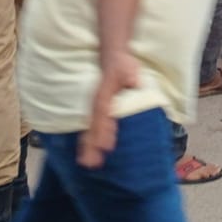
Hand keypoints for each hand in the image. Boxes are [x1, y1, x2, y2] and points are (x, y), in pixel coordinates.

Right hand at [79, 49, 143, 167]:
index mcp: (105, 97)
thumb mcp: (129, 69)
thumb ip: (130, 77)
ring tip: (87, 163)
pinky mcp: (96, 111)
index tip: (106, 147)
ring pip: (90, 129)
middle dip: (92, 145)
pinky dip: (88, 141)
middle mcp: (97, 104)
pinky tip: (88, 152)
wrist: (112, 58)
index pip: (104, 116)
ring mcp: (94, 108)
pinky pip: (91, 128)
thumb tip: (133, 82)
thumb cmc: (122, 66)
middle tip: (92, 163)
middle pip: (93, 127)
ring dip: (88, 146)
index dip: (104, 131)